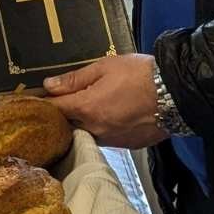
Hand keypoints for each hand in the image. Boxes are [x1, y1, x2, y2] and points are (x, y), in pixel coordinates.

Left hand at [43, 54, 171, 149]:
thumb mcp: (105, 67)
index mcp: (87, 108)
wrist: (177, 93)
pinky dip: (104, 128)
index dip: (45, 102)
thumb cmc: (140, 74)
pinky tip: (111, 115)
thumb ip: (75, 78)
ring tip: (90, 107)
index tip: (37, 98)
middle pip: (70, 124)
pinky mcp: (127, 146)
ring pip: (88, 133)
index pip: (56, 109)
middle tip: (63, 101)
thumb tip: (49, 86)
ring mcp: (112, 141)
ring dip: (84, 123)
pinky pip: (107, 138)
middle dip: (65, 114)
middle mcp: (96, 129)